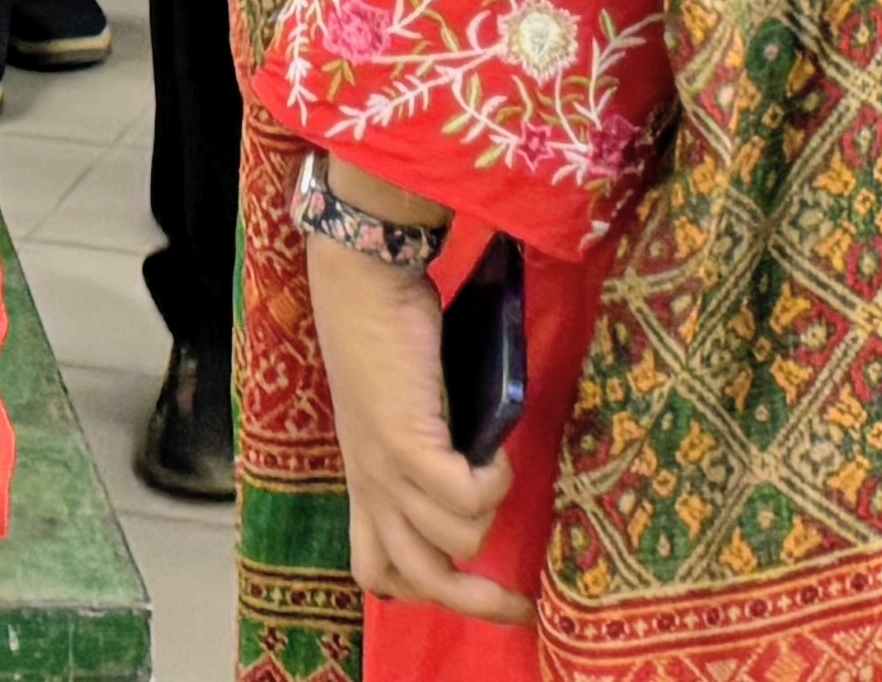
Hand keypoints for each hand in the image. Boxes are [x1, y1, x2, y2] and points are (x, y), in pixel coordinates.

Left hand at [304, 195, 530, 625]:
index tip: (465, 586)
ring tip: (497, 471)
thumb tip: (477, 462)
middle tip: (518, 600)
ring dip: (488, 517)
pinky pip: (464, 498)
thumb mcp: (399, 405)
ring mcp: (386, 468)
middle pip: (417, 580)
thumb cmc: (386, 329)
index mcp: (364, 477)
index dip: (418, 590)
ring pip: (452, 543)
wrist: (362, 279)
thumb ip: (426, 443)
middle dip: (474, 602)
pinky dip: (493, 484)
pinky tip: (497, 452)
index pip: (374, 568)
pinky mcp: (407, 443)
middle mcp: (370, 483)